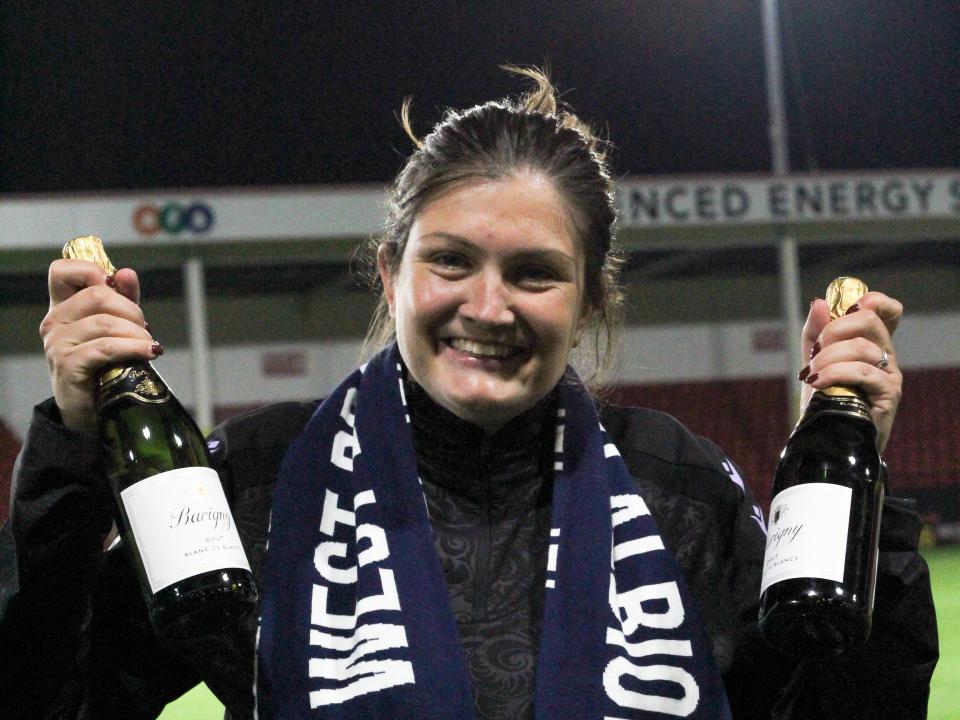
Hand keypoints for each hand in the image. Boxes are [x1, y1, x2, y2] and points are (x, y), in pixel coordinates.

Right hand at [39, 260, 155, 430]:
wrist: (92, 409)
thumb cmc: (105, 364)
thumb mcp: (116, 326)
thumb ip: (122, 299)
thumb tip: (126, 273)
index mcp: (62, 306)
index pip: (63, 270)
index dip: (93, 271)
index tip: (116, 288)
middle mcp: (54, 321)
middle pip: (97, 295)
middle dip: (131, 310)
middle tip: (144, 329)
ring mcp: (58, 343)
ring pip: (105, 322)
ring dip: (137, 332)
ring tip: (148, 345)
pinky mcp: (68, 365)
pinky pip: (106, 347)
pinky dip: (134, 348)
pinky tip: (149, 352)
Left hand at [799, 291, 902, 452]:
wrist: (828, 437)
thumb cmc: (825, 399)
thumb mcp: (814, 362)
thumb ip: (815, 333)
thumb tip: (819, 302)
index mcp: (872, 343)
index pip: (888, 312)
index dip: (874, 301)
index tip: (851, 306)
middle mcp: (886, 355)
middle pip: (869, 321)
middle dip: (834, 329)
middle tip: (816, 350)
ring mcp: (890, 374)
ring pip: (861, 347)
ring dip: (826, 358)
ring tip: (811, 374)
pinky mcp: (889, 394)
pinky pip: (863, 372)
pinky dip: (834, 373)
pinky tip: (818, 383)